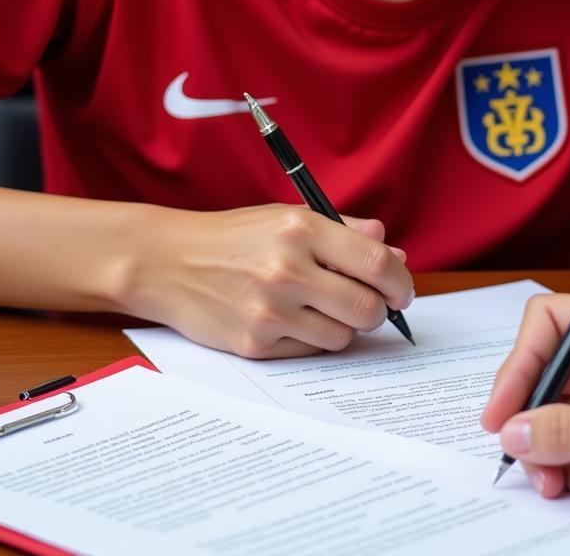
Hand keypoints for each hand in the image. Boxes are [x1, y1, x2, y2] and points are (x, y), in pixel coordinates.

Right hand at [124, 204, 413, 358]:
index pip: (376, 262)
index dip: (400, 281)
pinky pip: (310, 351)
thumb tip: (394, 251)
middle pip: (367, 308)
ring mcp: (270, 310)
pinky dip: (311, 338)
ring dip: (343, 325)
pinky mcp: (255, 344)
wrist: (167, 262)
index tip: (401, 289)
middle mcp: (287, 269)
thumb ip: (344, 231)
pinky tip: (291, 319)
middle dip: (378, 310)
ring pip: (343, 336)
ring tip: (319, 307)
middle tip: (369, 304)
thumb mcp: (286, 217)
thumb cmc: (233, 237)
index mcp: (300, 229)